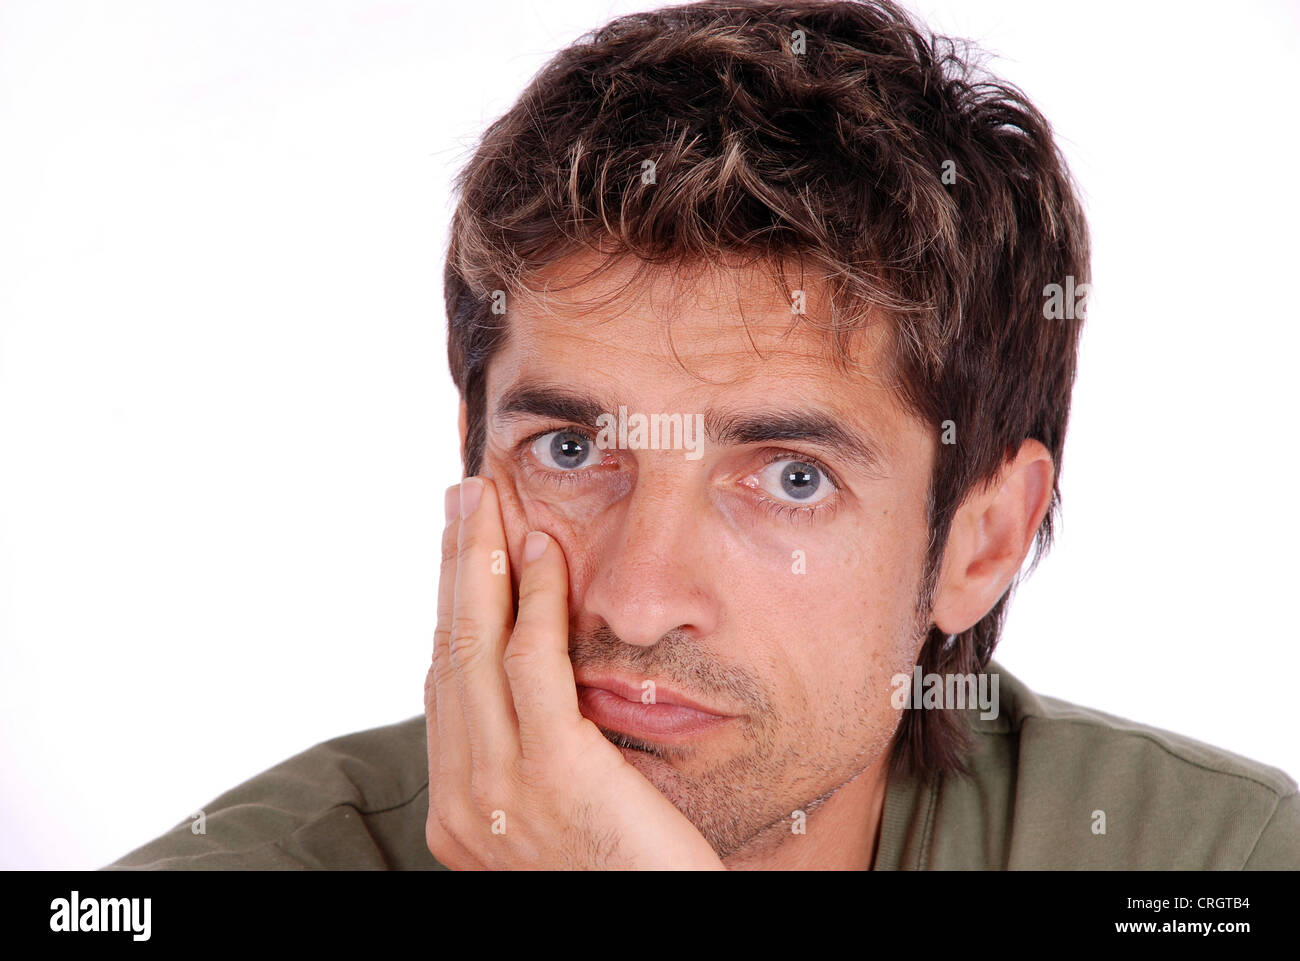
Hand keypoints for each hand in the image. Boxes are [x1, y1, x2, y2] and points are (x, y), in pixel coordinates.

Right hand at [424, 476, 725, 869]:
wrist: (660, 932)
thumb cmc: (631, 877)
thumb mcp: (567, 814)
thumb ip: (541, 756)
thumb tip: (541, 686)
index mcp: (461, 807)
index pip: (444, 685)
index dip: (451, 606)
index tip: (463, 551)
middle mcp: (462, 796)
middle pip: (447, 651)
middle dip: (454, 567)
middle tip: (463, 500)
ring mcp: (497, 787)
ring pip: (473, 645)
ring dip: (481, 561)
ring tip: (488, 500)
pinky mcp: (550, 771)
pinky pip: (531, 662)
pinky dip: (533, 598)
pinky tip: (544, 550)